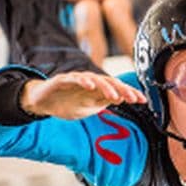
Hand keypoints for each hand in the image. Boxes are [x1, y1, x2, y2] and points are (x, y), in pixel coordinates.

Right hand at [21, 72, 146, 119]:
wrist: (43, 102)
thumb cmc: (68, 103)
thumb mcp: (89, 107)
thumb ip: (103, 102)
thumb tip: (122, 98)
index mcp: (98, 89)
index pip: (117, 89)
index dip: (130, 93)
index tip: (143, 100)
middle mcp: (90, 81)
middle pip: (109, 83)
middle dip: (122, 90)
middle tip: (132, 98)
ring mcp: (77, 79)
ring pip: (95, 80)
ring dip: (106, 87)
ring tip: (114, 95)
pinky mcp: (63, 80)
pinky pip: (74, 78)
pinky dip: (83, 81)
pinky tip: (90, 86)